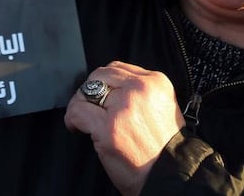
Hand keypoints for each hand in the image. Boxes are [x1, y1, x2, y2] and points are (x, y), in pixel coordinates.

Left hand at [64, 61, 185, 195]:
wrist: (171, 175)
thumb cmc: (164, 146)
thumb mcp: (161, 106)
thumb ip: (138, 92)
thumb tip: (109, 86)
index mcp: (156, 82)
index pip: (118, 68)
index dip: (104, 83)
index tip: (101, 96)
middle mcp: (140, 89)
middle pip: (100, 75)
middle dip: (89, 91)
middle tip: (88, 107)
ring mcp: (124, 107)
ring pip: (87, 91)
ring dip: (80, 104)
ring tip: (82, 118)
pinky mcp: (109, 127)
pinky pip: (78, 111)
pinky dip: (72, 119)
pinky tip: (76, 128)